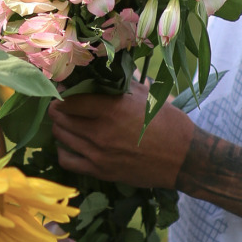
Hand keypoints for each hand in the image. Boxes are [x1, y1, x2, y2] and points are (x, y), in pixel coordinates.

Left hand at [51, 88, 191, 190]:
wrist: (183, 158)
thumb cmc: (167, 122)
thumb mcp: (145, 95)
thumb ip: (119, 84)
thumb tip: (100, 70)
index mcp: (112, 108)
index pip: (68, 99)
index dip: (62, 92)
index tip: (64, 89)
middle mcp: (101, 131)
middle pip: (60, 117)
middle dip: (58, 108)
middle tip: (63, 104)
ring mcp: (98, 154)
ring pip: (61, 136)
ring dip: (60, 126)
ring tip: (67, 121)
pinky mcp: (100, 171)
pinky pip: (67, 160)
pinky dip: (64, 150)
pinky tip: (71, 144)